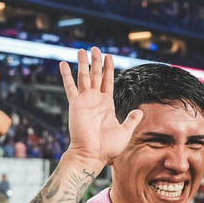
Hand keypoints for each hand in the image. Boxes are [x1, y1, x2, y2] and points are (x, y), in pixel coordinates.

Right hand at [60, 48, 143, 168]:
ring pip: (84, 77)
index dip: (108, 69)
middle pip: (96, 75)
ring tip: (82, 50)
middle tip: (95, 48)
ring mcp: (85, 101)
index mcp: (106, 105)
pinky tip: (64, 63)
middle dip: (96, 62)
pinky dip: (66, 75)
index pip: (108, 82)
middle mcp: (95, 100)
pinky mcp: (75, 104)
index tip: (108, 56)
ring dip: (83, 63)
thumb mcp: (125, 131)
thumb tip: (140, 111)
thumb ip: (132, 120)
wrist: (93, 154)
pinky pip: (70, 86)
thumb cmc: (108, 147)